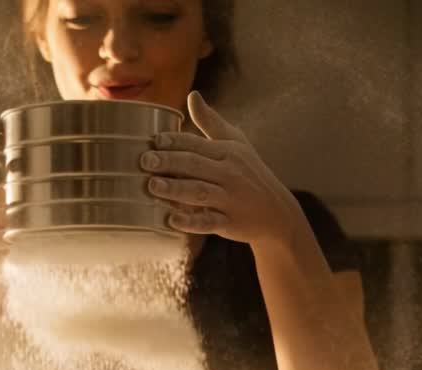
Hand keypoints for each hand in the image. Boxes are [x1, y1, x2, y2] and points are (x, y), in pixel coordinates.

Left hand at [141, 91, 304, 246]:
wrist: (277, 212)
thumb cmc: (250, 174)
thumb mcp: (236, 144)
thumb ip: (211, 122)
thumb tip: (192, 94)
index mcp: (228, 152)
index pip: (197, 144)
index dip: (175, 141)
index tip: (153, 141)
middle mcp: (230, 173)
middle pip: (195, 165)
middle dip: (170, 162)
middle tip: (144, 161)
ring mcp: (230, 199)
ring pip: (200, 192)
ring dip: (176, 189)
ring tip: (152, 186)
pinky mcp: (231, 223)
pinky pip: (209, 222)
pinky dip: (192, 222)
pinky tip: (172, 220)